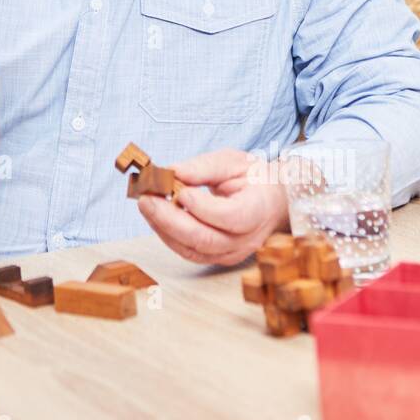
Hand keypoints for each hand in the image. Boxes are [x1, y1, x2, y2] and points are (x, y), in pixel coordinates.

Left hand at [137, 148, 289, 266]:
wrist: (273, 202)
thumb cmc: (254, 178)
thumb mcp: (234, 161)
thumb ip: (205, 166)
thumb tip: (173, 171)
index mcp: (258, 210)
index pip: (230, 217)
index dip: (203, 207)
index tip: (180, 190)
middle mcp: (246, 239)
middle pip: (205, 239)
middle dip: (170, 219)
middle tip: (146, 198)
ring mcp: (232, 253)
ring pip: (193, 250)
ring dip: (163, 228)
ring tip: (146, 204)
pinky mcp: (217, 257)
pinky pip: (189, 252)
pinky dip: (168, 235)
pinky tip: (155, 216)